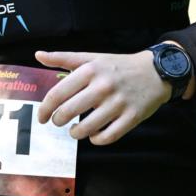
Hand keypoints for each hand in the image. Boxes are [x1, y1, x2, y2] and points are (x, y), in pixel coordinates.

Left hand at [34, 48, 172, 145]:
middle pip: (68, 112)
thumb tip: (38, 55)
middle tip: (59, 122)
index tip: (42, 117)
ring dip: (75, 133)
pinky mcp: (132, 117)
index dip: (45, 109)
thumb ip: (64, 58)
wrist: (156, 71)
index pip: (58, 94)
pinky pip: (108, 137)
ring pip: (86, 129)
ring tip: (75, 130)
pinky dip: (96, 140)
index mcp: (91, 70)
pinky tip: (94, 135)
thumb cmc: (119, 66)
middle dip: (58, 121)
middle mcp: (103, 86)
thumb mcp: (92, 58)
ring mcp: (119, 103)